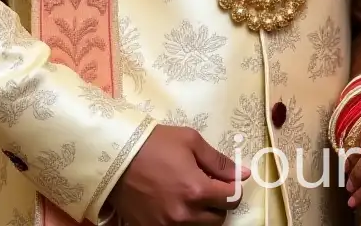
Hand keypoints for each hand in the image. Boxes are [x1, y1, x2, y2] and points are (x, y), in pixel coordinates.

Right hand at [108, 125, 249, 225]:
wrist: (116, 157)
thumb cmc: (156, 143)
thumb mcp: (191, 142)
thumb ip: (219, 161)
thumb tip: (244, 174)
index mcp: (197, 191)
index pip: (231, 199)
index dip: (234, 187)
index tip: (228, 179)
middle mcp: (184, 216)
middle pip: (218, 219)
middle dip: (219, 203)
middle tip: (208, 185)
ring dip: (202, 213)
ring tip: (191, 193)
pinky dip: (182, 219)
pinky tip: (175, 201)